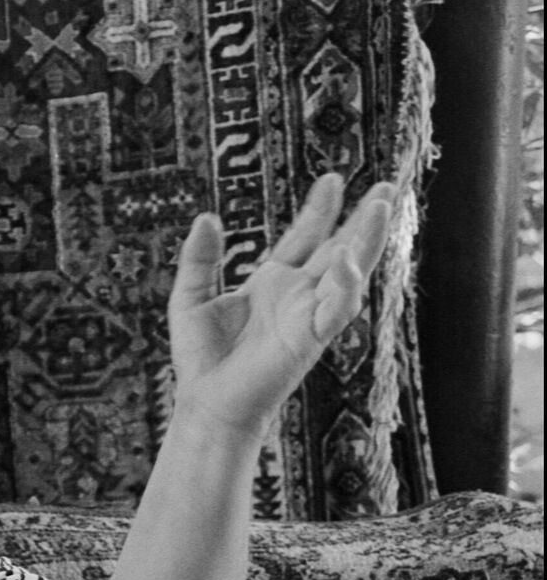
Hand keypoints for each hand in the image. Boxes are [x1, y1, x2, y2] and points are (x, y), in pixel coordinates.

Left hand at [168, 173, 396, 440]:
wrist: (205, 400)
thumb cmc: (201, 357)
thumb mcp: (190, 296)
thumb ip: (199, 258)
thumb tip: (207, 217)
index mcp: (273, 282)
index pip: (305, 237)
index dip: (320, 209)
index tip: (333, 178)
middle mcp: (297, 295)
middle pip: (339, 247)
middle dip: (365, 219)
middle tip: (389, 187)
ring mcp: (307, 315)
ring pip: (349, 272)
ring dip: (368, 241)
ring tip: (382, 207)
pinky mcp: (309, 339)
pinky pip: (335, 310)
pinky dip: (344, 286)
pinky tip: (346, 260)